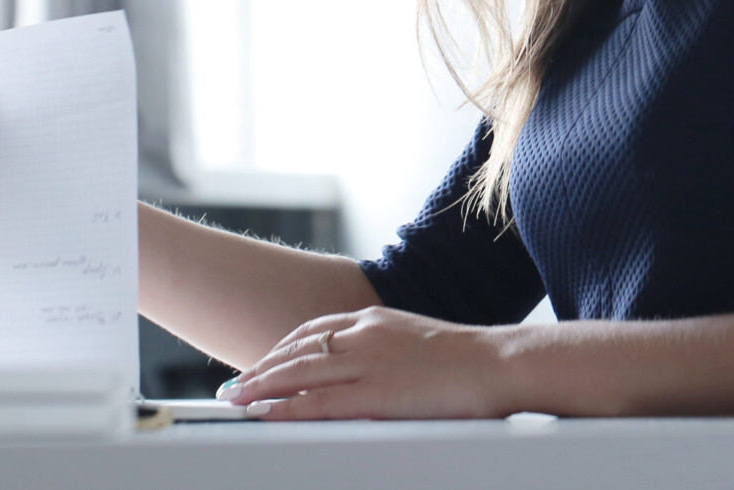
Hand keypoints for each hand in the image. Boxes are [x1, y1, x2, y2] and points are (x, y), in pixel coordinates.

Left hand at [220, 306, 516, 420]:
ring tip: (235, 398)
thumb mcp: (415, 342)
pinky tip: (265, 414)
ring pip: (298, 372)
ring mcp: (368, 361)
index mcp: (373, 319)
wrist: (500, 363)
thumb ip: (385, 351)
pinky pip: (318, 401)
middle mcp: (363, 333)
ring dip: (261, 385)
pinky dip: (286, 408)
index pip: (313, 330)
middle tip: (234, 384)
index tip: (262, 362)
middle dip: (261, 368)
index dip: (282, 348)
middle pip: (297, 348)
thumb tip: (367, 370)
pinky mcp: (376, 393)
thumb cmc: (468, 360)